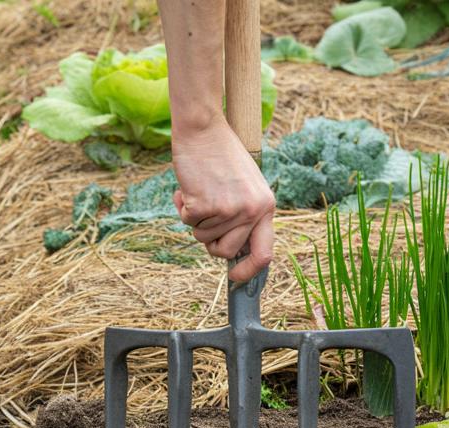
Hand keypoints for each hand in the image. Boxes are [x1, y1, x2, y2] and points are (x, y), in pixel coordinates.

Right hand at [171, 119, 275, 281]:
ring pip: (202, 236)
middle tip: (204, 216)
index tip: (235, 278)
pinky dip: (182, 206)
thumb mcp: (245, 185)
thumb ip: (244, 215)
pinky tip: (188, 186)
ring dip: (195, 217)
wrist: (203, 129)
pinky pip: (187, 222)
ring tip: (199, 189)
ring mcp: (229, 210)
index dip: (249, 271)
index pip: (264, 253)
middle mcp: (251, 211)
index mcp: (266, 206)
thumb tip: (229, 251)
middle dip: (209, 240)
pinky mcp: (205, 205)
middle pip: (224, 251)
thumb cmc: (221, 155)